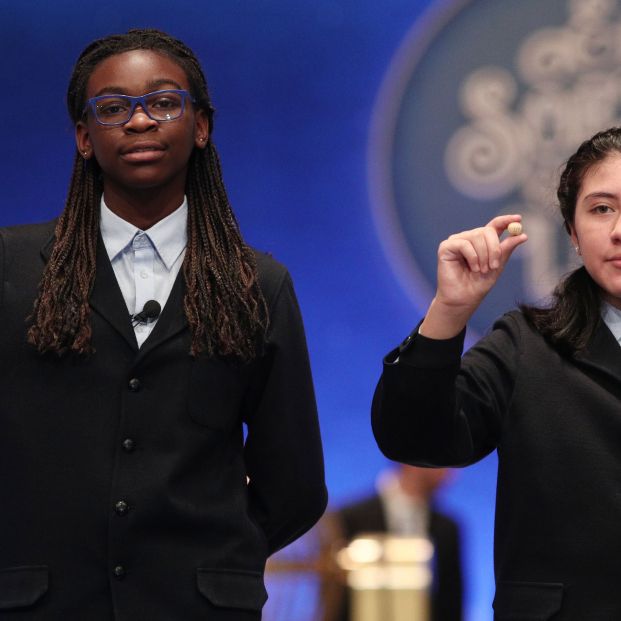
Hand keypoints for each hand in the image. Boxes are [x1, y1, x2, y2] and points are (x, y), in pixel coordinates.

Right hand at [419, 215, 526, 338]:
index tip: (518, 219)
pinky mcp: (446, 247)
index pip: (494, 225)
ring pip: (476, 237)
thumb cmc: (477, 285)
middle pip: (486, 231)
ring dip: (483, 256)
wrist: (463, 300)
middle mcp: (469, 238)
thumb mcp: (497, 266)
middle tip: (494, 266)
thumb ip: (506, 250)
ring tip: (481, 270)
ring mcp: (457, 242)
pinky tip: (472, 267)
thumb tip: (522, 235)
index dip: (506, 220)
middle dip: (494, 248)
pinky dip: (472, 257)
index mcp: (482, 242)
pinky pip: (464, 244)